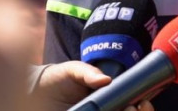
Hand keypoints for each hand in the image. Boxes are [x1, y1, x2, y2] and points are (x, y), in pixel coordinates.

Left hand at [32, 61, 153, 110]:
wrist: (33, 90)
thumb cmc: (56, 79)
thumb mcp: (73, 70)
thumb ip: (88, 72)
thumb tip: (106, 80)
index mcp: (108, 101)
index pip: (132, 107)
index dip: (142, 107)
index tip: (143, 102)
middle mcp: (104, 110)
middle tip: (135, 107)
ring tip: (127, 110)